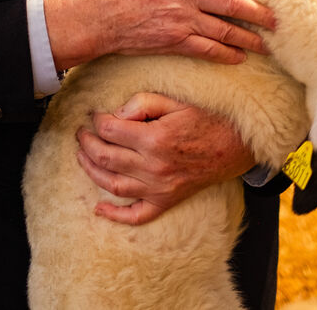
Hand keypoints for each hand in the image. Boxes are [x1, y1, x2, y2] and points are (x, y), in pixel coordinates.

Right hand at [44, 0, 276, 69]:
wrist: (93, 16)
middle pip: (232, 2)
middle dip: (258, 11)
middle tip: (277, 19)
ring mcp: (181, 19)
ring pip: (224, 29)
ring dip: (248, 38)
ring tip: (266, 43)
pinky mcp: (174, 41)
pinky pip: (207, 49)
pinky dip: (226, 54)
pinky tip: (239, 58)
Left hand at [76, 92, 254, 224]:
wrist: (236, 145)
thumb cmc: (206, 119)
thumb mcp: (174, 101)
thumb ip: (142, 103)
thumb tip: (116, 114)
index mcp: (154, 139)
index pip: (110, 130)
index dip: (96, 120)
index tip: (93, 114)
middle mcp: (153, 167)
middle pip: (106, 157)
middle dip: (87, 143)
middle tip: (81, 133)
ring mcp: (159, 188)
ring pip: (113, 185)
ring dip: (91, 171)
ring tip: (82, 156)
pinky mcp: (166, 201)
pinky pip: (137, 215)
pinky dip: (116, 216)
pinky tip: (99, 209)